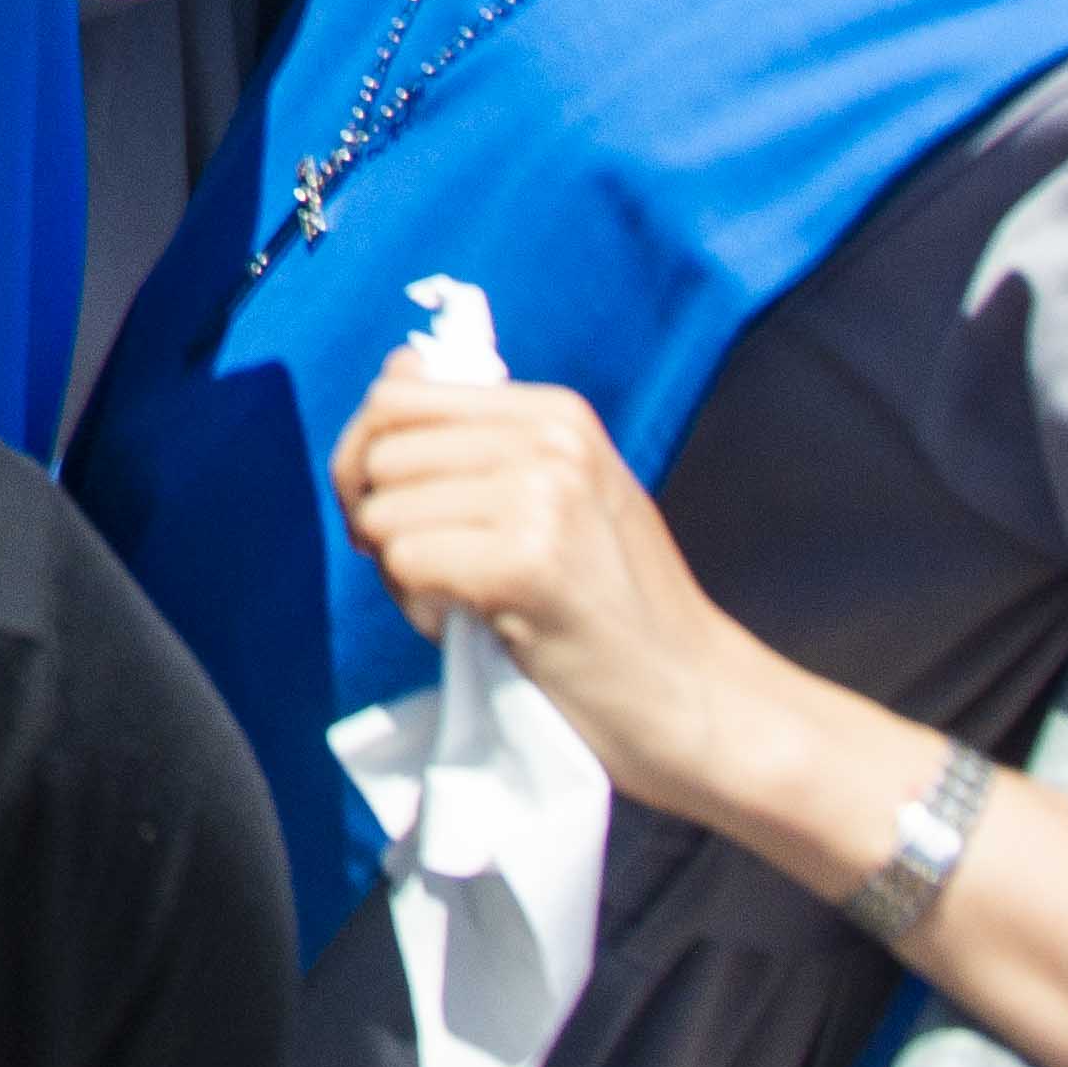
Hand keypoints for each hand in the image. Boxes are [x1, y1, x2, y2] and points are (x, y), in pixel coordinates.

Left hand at [330, 363, 778, 824]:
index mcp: (555, 413)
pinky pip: (406, 563)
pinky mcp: (527, 564)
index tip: (387, 512)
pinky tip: (478, 630)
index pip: (397, 396)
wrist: (701, 702)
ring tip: (467, 605)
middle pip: (379, 454)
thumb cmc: (617, 610)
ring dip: (401, 573)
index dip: (366, 457)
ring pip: (383, 513)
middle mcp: (550, 440)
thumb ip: (479, 438)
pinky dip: (421, 610)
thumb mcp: (559, 496)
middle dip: (375, 520)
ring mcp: (542, 498)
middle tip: (430, 574)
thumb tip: (398, 364)